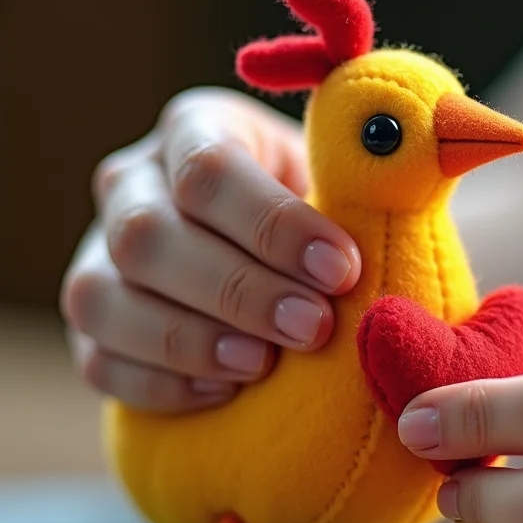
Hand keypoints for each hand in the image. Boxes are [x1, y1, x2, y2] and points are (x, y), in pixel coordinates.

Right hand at [60, 87, 361, 411]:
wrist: (295, 274)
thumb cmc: (334, 220)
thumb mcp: (356, 183)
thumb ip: (380, 176)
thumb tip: (431, 153)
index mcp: (198, 129)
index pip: (208, 166)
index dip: (272, 222)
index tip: (343, 269)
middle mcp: (133, 184)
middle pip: (149, 234)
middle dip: (237, 288)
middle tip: (313, 327)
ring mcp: (99, 256)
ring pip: (102, 297)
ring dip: (189, 338)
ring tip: (263, 367)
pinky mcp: (91, 329)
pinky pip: (98, 359)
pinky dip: (159, 383)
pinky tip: (224, 393)